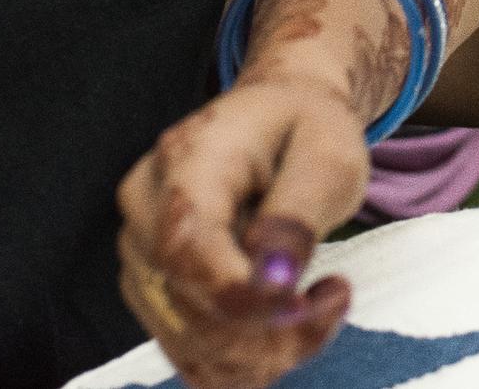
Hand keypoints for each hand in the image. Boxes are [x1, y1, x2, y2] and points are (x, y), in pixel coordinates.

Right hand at [117, 70, 366, 388]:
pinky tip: (289, 319)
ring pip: (195, 347)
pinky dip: (251, 359)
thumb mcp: (327, 154)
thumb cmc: (306, 129)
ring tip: (320, 299)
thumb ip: (298, 215)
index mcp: (186, 158)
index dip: (240, 294)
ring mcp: (141, 257)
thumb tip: (273, 284)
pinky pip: (196, 360)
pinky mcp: (154, 296)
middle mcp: (145, 209)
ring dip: (272, 347)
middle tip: (336, 294)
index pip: (186, 246)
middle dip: (276, 326)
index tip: (306, 300)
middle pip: (192, 308)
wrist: (278, 118)